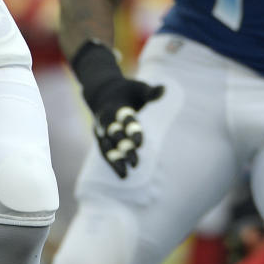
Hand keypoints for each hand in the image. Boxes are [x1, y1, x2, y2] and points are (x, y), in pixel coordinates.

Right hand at [70, 41, 163, 177]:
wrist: (102, 91)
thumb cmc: (127, 90)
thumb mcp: (138, 88)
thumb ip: (150, 92)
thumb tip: (164, 89)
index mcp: (115, 106)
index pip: (124, 121)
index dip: (132, 132)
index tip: (140, 144)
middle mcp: (105, 119)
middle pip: (114, 136)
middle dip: (124, 149)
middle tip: (135, 163)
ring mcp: (100, 129)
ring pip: (106, 147)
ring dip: (115, 160)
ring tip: (125, 174)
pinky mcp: (99, 137)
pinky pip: (104, 152)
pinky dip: (112, 163)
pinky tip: (123, 175)